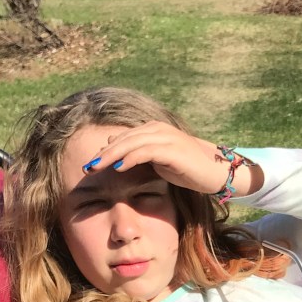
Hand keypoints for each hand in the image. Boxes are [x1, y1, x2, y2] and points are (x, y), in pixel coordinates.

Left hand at [82, 122, 262, 197]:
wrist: (215, 172)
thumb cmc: (187, 169)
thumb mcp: (159, 162)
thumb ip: (140, 155)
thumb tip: (117, 154)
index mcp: (153, 130)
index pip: (123, 138)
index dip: (105, 151)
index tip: (90, 165)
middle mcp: (157, 129)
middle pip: (123, 139)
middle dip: (103, 154)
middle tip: (86, 168)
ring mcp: (165, 137)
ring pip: (130, 144)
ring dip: (110, 156)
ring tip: (96, 168)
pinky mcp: (171, 149)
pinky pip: (145, 151)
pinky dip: (130, 158)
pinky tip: (118, 168)